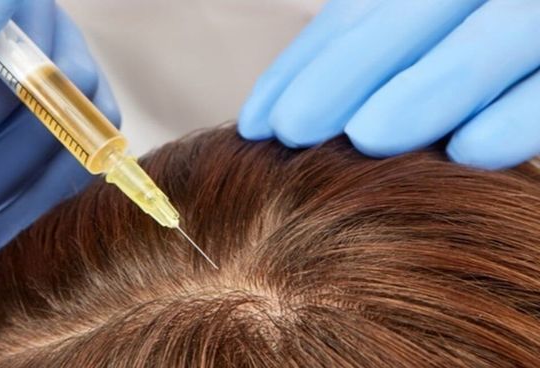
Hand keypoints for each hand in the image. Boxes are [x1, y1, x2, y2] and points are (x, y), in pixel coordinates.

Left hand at [239, 0, 539, 169]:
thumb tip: (300, 109)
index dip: (308, 61)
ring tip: (368, 137)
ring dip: (430, 86)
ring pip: (494, 38)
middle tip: (291, 130)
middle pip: (412, 14)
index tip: (260, 118)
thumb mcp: (438, 35)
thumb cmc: (489, 42)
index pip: (362, 11)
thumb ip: (390, 50)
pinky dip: (526, 113)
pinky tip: (473, 151)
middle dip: (347, 72)